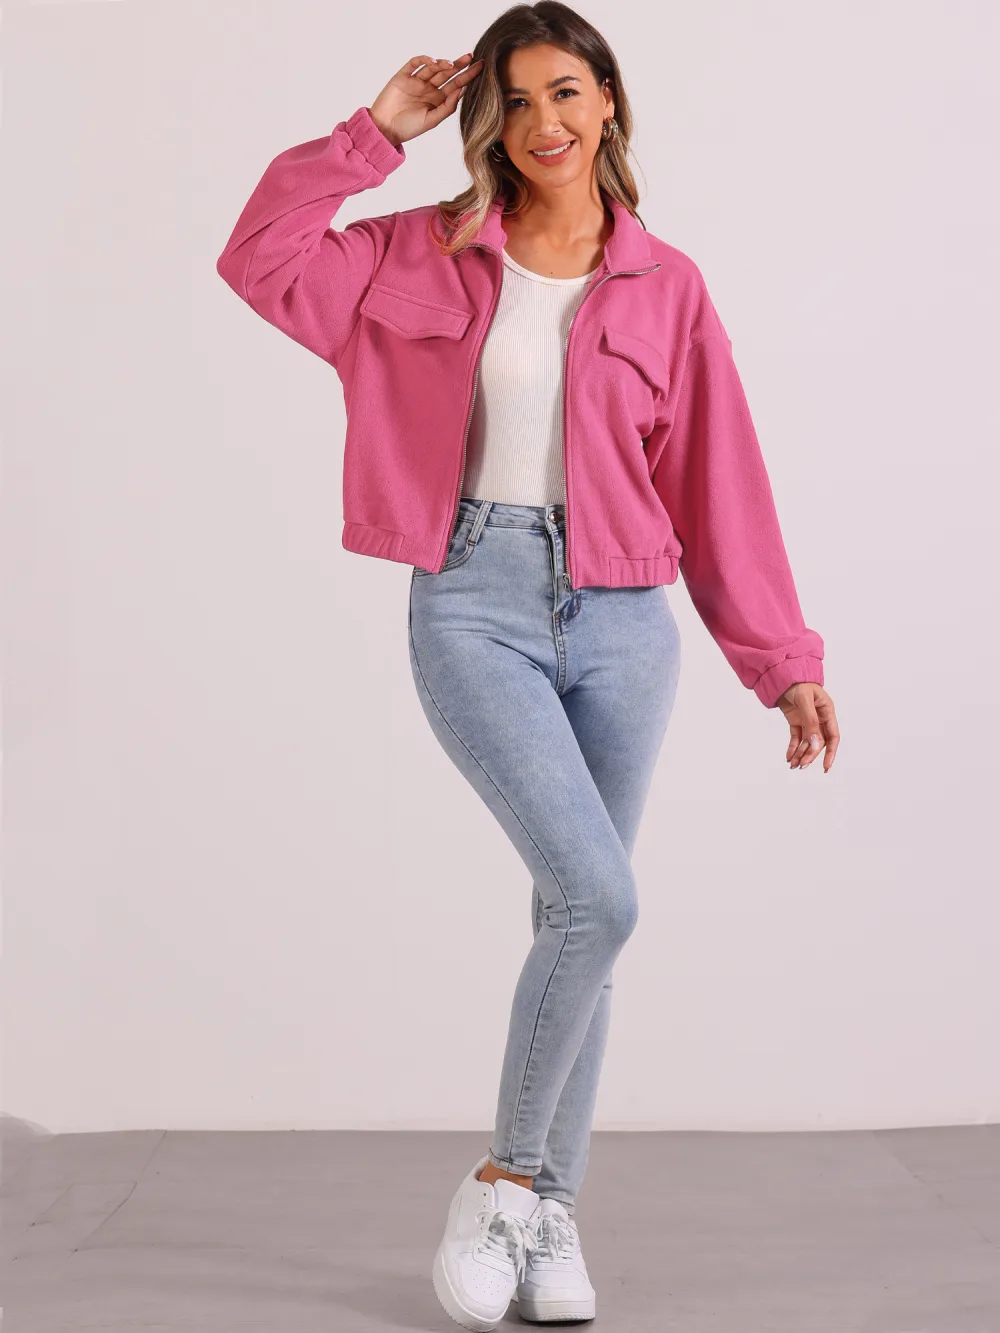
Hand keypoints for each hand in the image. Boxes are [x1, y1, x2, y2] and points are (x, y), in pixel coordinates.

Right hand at [369, 52, 484, 147]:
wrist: (385, 129)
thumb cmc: (408, 128)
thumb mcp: (432, 120)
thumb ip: (447, 107)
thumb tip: (462, 91)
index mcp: (437, 99)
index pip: (456, 85)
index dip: (468, 76)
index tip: (480, 67)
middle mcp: (428, 88)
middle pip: (447, 73)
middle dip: (459, 65)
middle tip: (470, 57)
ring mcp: (416, 81)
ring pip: (432, 67)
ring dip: (442, 63)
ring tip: (450, 65)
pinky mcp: (403, 76)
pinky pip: (414, 63)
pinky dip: (424, 60)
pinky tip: (433, 62)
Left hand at [777, 682, 839, 771]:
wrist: (782, 676)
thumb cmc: (798, 683)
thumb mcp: (805, 700)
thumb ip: (811, 722)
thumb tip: (816, 743)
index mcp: (827, 712)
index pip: (833, 736)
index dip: (831, 752)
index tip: (825, 766)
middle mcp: (819, 718)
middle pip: (818, 742)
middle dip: (810, 754)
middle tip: (801, 765)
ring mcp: (807, 721)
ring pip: (806, 742)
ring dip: (800, 754)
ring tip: (792, 764)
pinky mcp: (796, 722)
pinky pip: (796, 738)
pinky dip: (792, 748)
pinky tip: (789, 757)